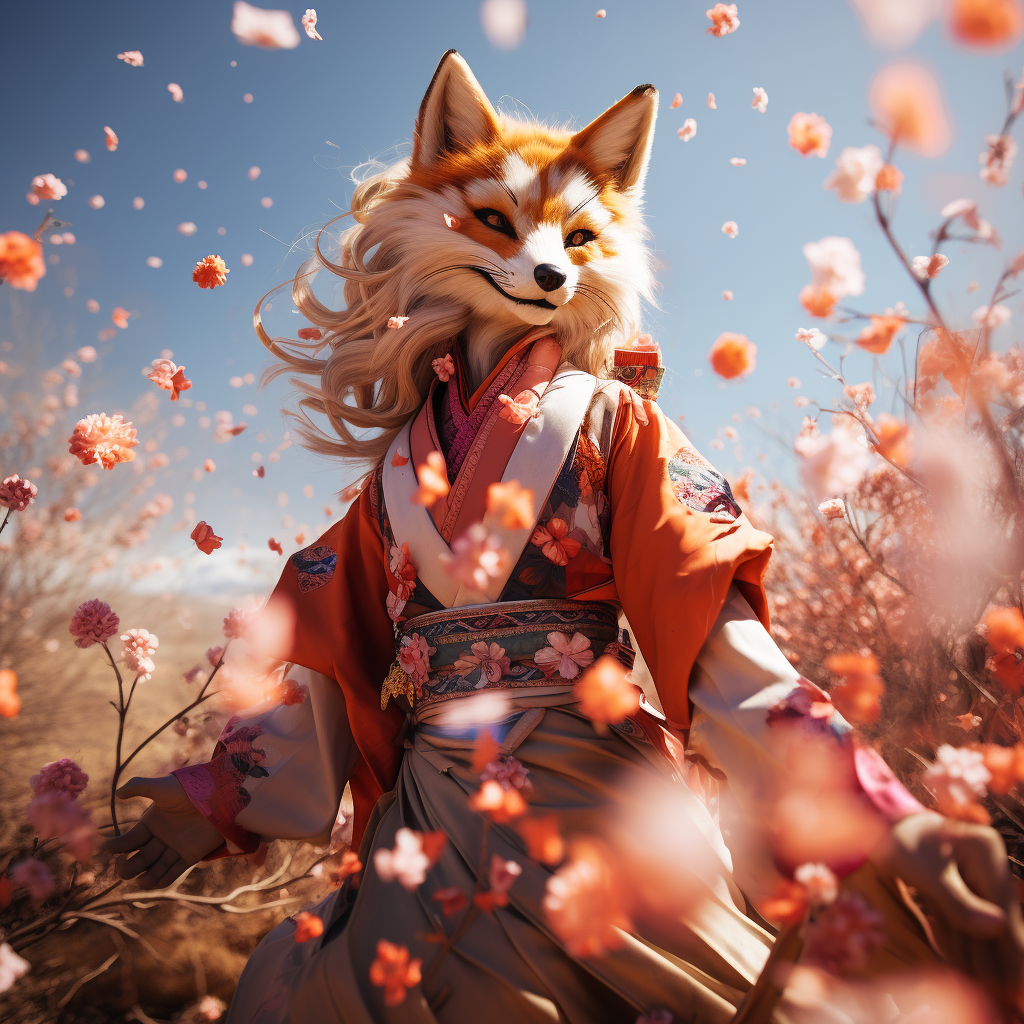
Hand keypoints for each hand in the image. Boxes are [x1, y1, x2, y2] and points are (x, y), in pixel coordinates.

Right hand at [101, 776, 223, 889]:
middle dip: (128, 866)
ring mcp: (175, 847)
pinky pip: (173, 872)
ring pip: (154, 868)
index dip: (117, 846)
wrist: (219, 796)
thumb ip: (139, 786)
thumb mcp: (162, 787)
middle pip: (139, 858)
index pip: (129, 840)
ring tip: (140, 881)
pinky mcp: (190, 855)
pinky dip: (162, 880)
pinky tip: (153, 883)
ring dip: (145, 877)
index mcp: (152, 822)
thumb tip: (117, 792)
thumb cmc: (189, 789)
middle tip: (121, 867)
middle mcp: (161, 837)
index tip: (106, 849)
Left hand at [871, 811, 1023, 1007]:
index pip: (1003, 904)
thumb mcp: (925, 873)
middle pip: (996, 917)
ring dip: (981, 955)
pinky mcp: (957, 884)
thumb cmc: (898, 842)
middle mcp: (986, 860)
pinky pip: (962, 917)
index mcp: (985, 848)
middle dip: (998, 957)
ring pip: (980, 923)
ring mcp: (974, 873)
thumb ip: (959, 902)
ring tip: (991, 991)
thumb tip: (1000, 927)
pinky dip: (962, 942)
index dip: (1012, 944)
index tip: (1018, 979)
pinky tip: (966, 970)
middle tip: (1009, 997)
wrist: (875, 824)